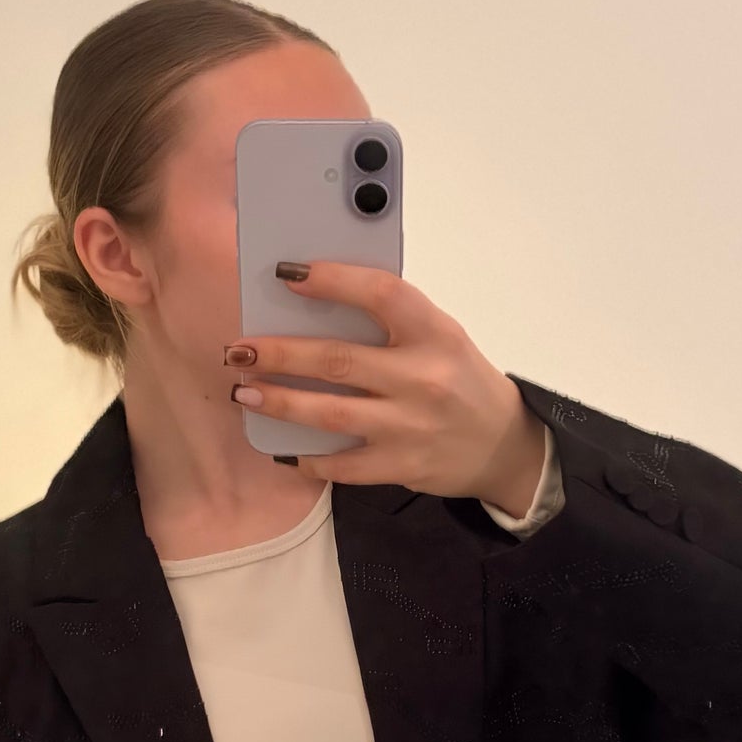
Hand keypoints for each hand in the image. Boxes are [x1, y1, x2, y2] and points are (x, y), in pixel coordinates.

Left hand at [222, 261, 547, 512]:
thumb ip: (390, 322)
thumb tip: (314, 303)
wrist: (502, 446)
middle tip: (239, 349)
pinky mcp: (400, 466)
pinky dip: (305, 456)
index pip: (381, 294)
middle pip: (336, 360)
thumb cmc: (460, 380)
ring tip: (245, 392)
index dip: (332, 280)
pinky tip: (281, 446)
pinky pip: (341, 464)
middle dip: (278, 353)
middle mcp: (423, 378)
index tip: (288, 275)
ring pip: (329, 413)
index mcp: (435, 333)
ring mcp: (410, 426)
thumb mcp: (440, 337)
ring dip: (279, 402)